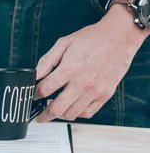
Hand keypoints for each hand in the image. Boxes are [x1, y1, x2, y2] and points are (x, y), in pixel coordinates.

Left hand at [34, 5, 149, 122]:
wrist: (119, 37)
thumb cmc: (92, 39)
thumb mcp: (63, 44)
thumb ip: (47, 61)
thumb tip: (35, 75)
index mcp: (70, 69)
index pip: (45, 89)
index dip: (34, 94)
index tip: (33, 95)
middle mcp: (82, 83)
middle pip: (57, 108)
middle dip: (44, 114)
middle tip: (39, 115)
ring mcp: (95, 91)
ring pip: (72, 114)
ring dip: (60, 115)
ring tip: (55, 110)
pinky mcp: (105, 94)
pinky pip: (88, 113)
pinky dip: (77, 114)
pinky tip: (72, 107)